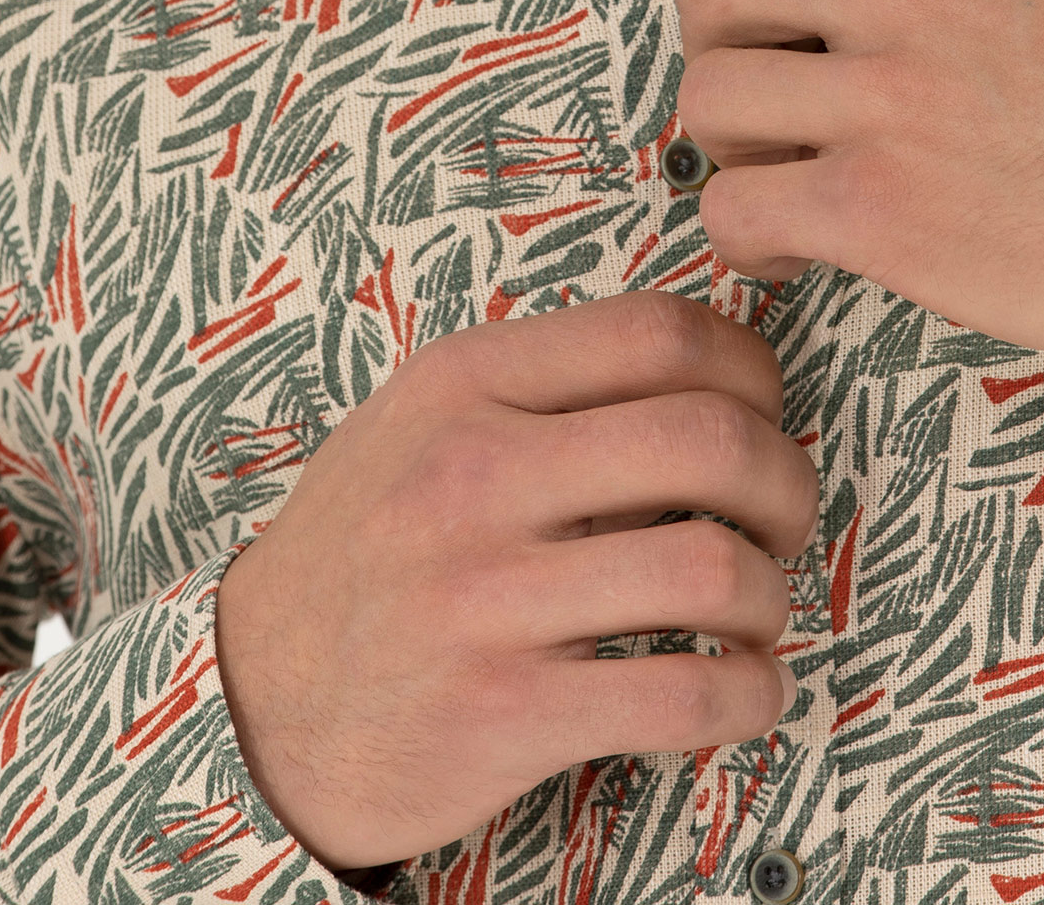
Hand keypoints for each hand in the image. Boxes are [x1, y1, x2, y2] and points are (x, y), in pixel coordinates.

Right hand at [214, 291, 818, 873]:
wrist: (256, 700)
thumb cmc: (367, 549)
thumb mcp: (422, 419)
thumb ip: (543, 380)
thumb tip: (704, 363)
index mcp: (467, 382)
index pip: (662, 331)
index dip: (752, 369)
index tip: (764, 413)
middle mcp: (476, 473)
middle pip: (710, 439)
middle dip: (787, 481)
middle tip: (785, 516)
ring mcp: (488, 596)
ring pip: (713, 568)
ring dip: (771, 593)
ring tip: (759, 607)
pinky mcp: (506, 711)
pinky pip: (684, 694)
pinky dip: (750, 693)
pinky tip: (745, 688)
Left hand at [674, 0, 1043, 355]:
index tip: (797, 36)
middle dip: (719, 49)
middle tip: (762, 105)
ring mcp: (886, 95)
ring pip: (709, 100)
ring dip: (731, 152)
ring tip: (784, 185)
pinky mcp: (877, 207)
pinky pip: (735, 207)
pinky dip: (745, 238)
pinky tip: (795, 251)